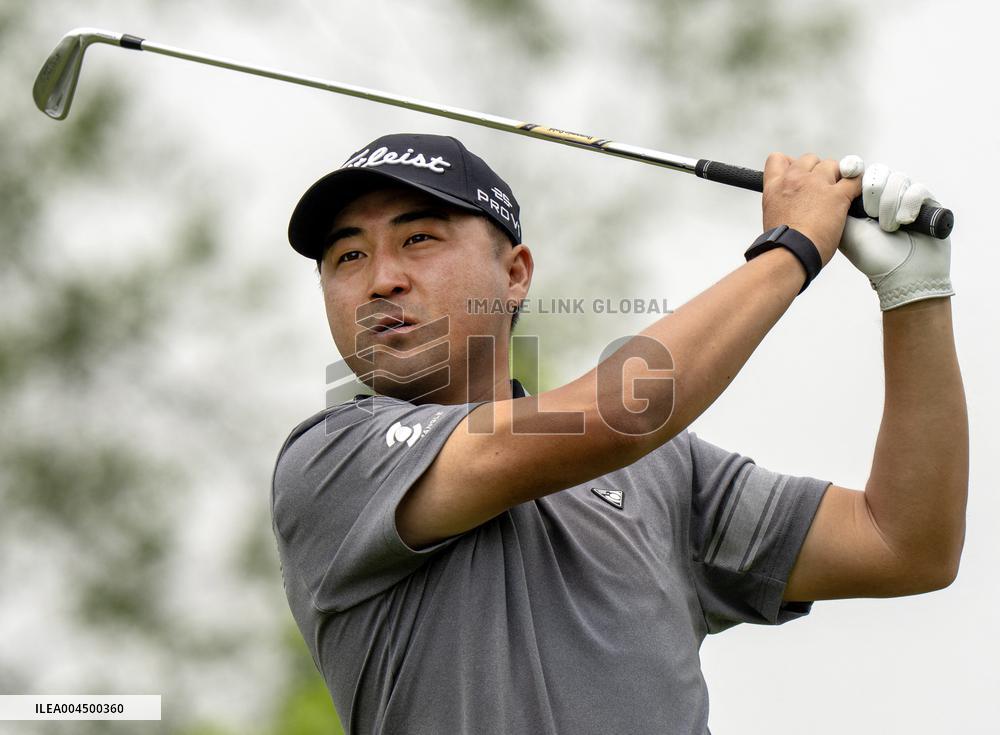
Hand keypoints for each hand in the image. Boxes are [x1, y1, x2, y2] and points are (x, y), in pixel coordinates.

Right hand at [762, 153, 861, 265]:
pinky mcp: (837, 195)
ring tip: (837, 195)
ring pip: (832, 165)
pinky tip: (855, 194)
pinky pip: (854, 179)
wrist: (789, 253)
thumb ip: (781, 202)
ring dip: (836, 176)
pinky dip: (857, 184)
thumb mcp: (771, 215)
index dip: (791, 164)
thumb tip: (791, 206)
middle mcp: (794, 179)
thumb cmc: (781, 243)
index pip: (778, 159)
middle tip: (820, 190)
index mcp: (775, 186)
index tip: (798, 176)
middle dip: (816, 171)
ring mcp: (817, 184)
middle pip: (810, 158)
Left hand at [837, 157, 953, 310]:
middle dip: (872, 192)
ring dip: (889, 203)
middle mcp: (885, 197)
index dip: (854, 169)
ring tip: (887, 227)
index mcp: (863, 202)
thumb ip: (836, 205)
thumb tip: (828, 181)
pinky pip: (918, 189)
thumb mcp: (845, 230)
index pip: (859, 174)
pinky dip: (908, 205)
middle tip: (870, 214)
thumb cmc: (872, 257)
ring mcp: (907, 199)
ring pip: (897, 179)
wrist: (902, 275)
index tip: (848, 171)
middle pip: (879, 172)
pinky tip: (904, 223)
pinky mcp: (928, 203)